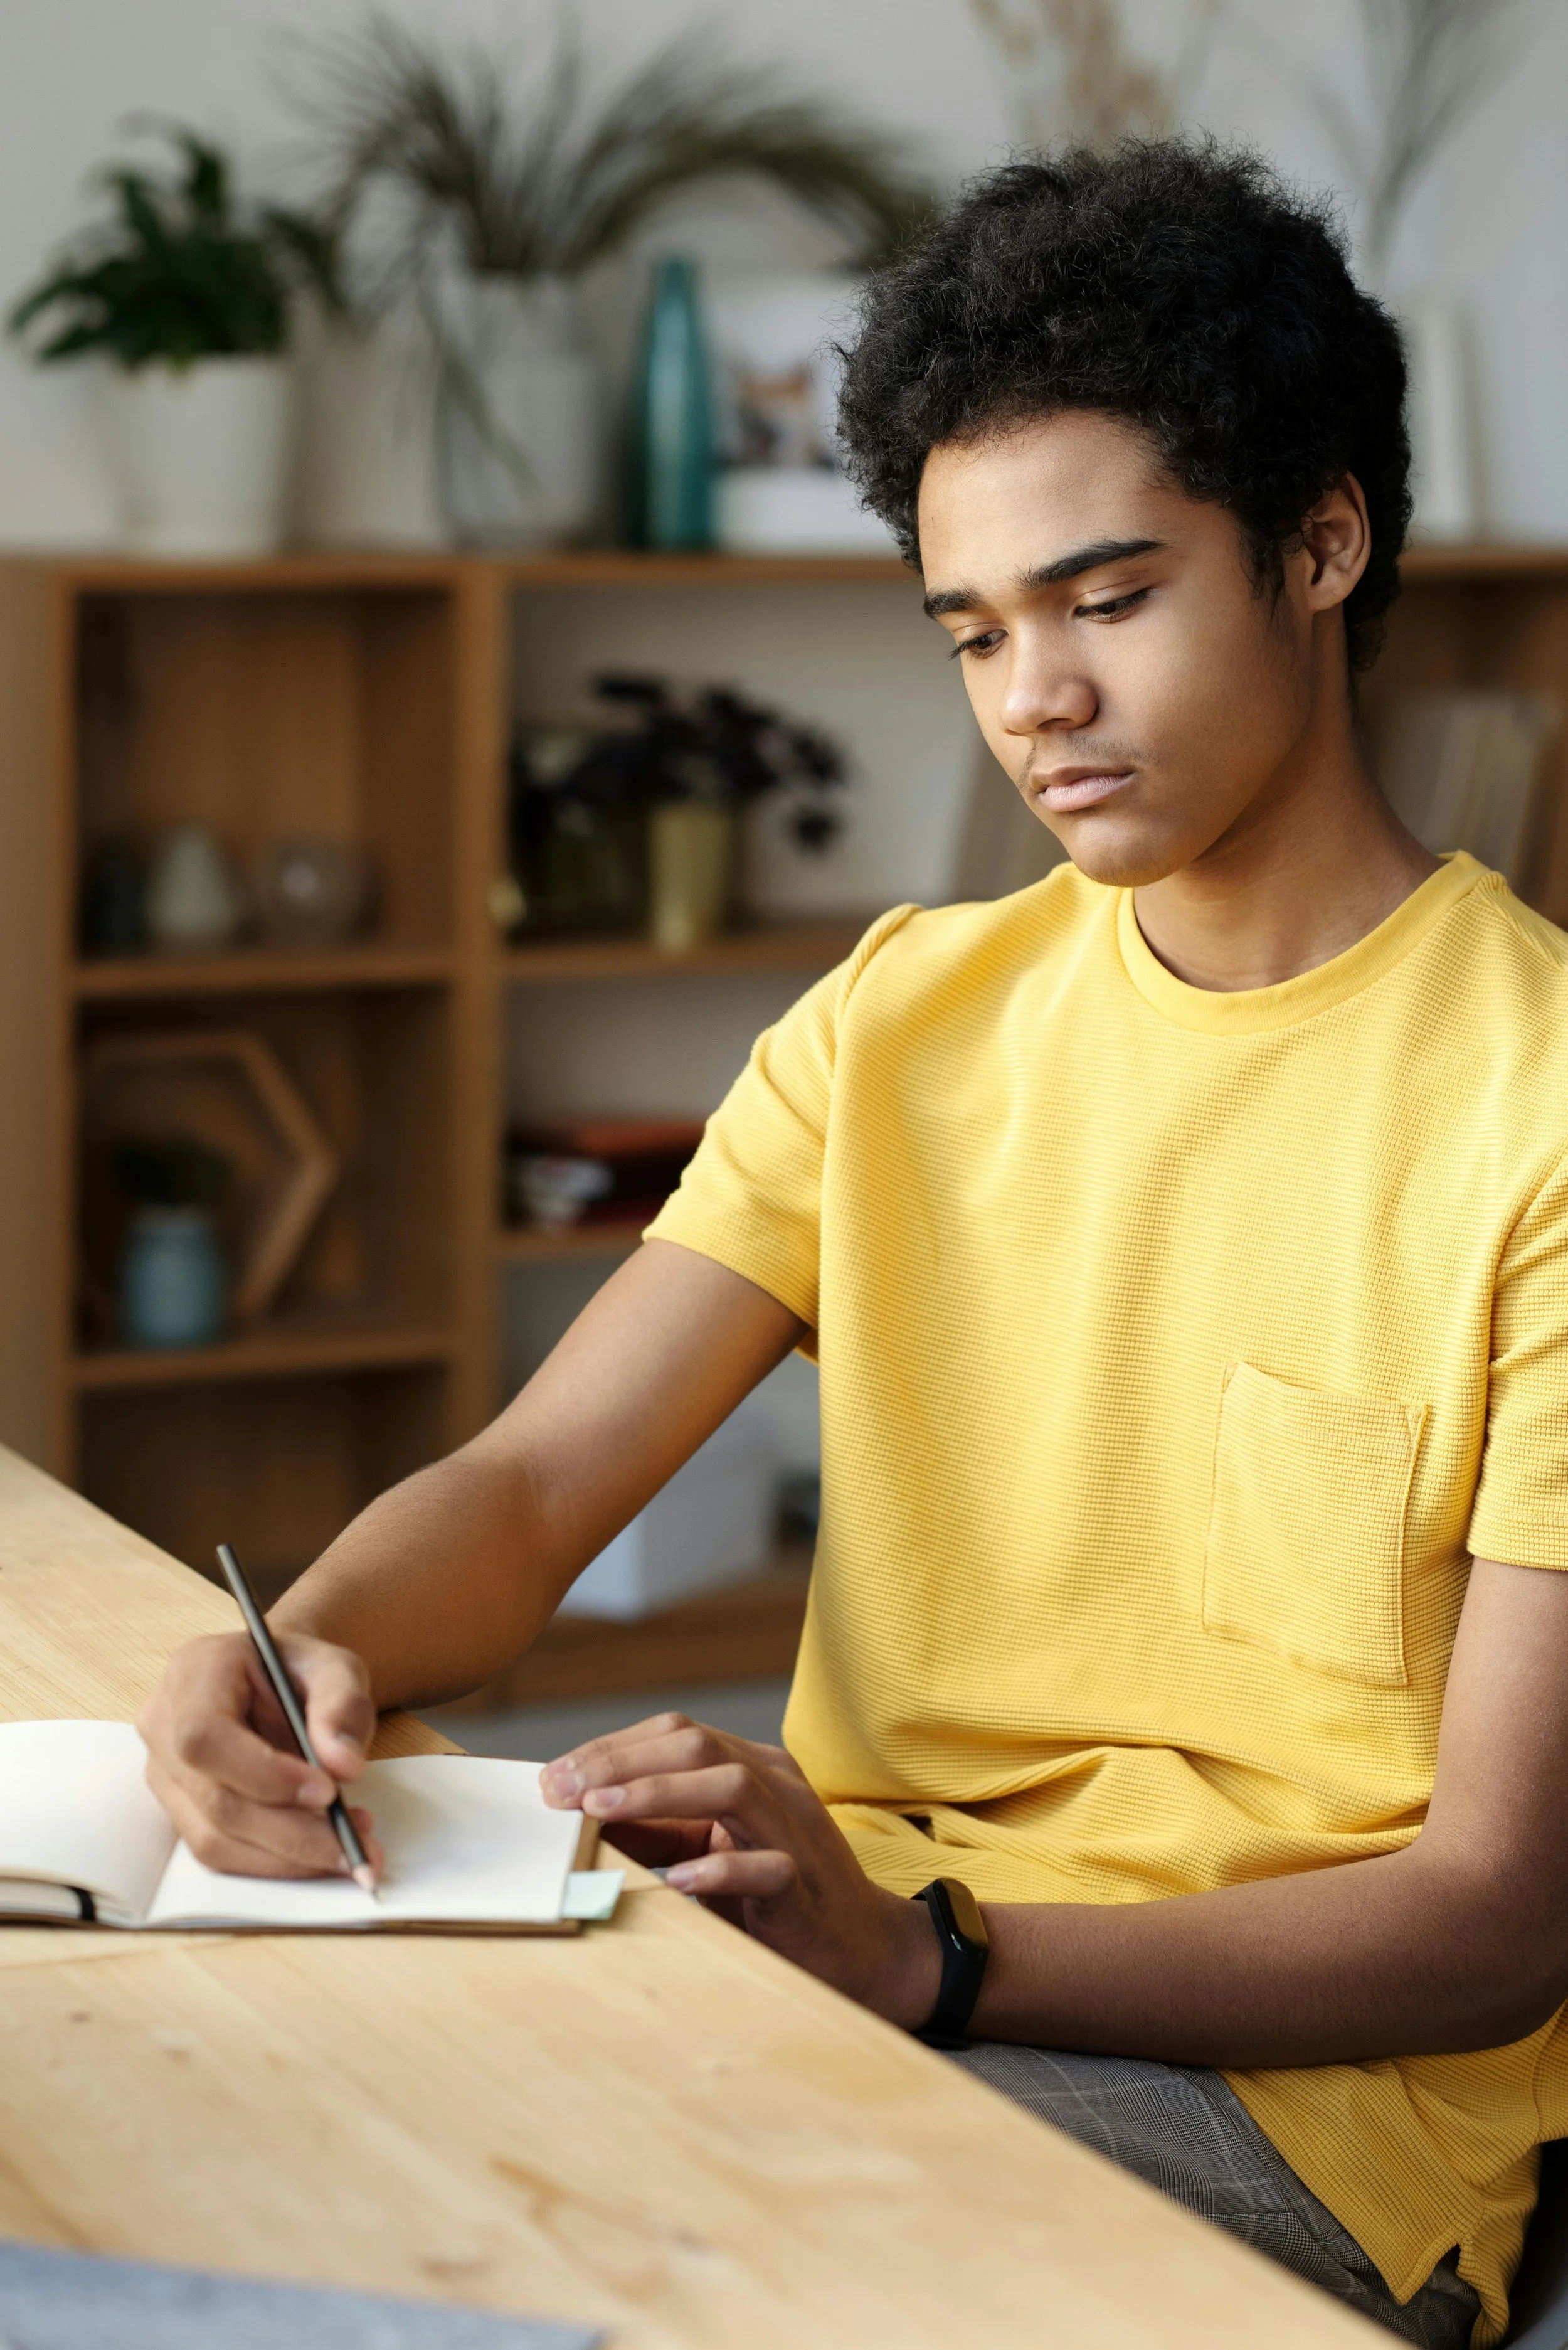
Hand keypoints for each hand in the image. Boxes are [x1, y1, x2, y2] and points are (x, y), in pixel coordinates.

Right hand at [137, 1631, 383, 1881]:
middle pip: (214, 1799)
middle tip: (356, 1843)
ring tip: (349, 1846)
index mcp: (194, 1673)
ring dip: (287, 1856)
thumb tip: (345, 1766)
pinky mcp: (181, 1810)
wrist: (278, 1679)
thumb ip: (341, 1706)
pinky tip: (322, 1849)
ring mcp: (165, 1773)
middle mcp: (164, 1725)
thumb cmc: (300, 1669)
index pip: (206, 1737)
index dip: (263, 1774)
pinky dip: (276, 1861)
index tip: (327, 1791)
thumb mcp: (335, 1667)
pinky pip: (221, 1852)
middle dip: (291, 1832)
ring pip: (214, 1838)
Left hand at [540, 1713, 939, 2027]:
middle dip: (618, 1762)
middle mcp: (777, 1784)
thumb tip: (576, 1815)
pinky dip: (717, 1870)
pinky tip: (676, 1882)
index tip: (553, 1777)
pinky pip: (764, 1867)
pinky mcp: (805, 1885)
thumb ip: (657, 1829)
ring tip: (599, 1811)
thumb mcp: (707, 1851)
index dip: (611, 1746)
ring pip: (731, 1787)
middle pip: (696, 1746)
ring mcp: (796, 1830)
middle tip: (560, 1790)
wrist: (861, 1951)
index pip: (676, 1733)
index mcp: (753, 1766)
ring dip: (657, 1794)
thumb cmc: (769, 1899)